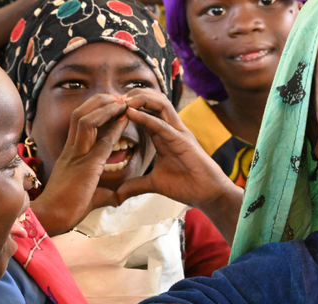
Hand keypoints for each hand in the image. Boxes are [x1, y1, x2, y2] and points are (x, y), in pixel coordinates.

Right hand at [30, 94, 127, 235]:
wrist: (52, 218)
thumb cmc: (68, 209)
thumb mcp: (92, 197)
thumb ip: (106, 193)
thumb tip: (120, 197)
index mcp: (72, 154)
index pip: (81, 123)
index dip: (96, 111)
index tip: (113, 103)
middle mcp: (72, 150)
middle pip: (80, 114)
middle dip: (100, 101)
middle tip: (119, 95)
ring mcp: (76, 156)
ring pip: (86, 120)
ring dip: (105, 108)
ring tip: (122, 100)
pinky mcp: (85, 167)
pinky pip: (101, 141)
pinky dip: (114, 127)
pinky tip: (126, 119)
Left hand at [116, 89, 239, 210]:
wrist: (208, 194)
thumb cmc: (186, 186)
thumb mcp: (154, 183)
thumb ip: (136, 185)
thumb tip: (118, 194)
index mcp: (163, 136)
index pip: (146, 112)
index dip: (128, 106)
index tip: (109, 107)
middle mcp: (171, 129)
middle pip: (154, 100)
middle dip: (133, 95)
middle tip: (113, 98)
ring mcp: (178, 132)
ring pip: (160, 103)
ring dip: (140, 98)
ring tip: (122, 101)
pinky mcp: (182, 141)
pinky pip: (162, 124)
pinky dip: (145, 117)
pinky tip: (130, 112)